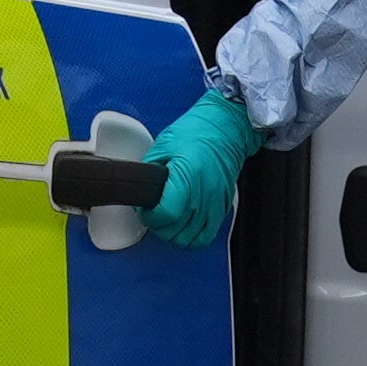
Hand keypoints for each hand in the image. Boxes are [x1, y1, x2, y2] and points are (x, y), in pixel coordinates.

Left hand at [144, 88, 254, 249]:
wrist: (226, 126)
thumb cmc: (197, 130)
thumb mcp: (163, 145)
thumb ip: (150, 170)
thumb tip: (140, 188)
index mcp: (187, 175)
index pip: (166, 214)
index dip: (149, 217)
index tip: (145, 209)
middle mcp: (204, 193)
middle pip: (176, 231)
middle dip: (158, 226)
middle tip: (153, 214)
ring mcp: (216, 202)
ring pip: (191, 238)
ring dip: (174, 234)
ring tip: (167, 221)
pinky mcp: (223, 206)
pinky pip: (207, 235)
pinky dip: (193, 236)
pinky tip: (185, 225)